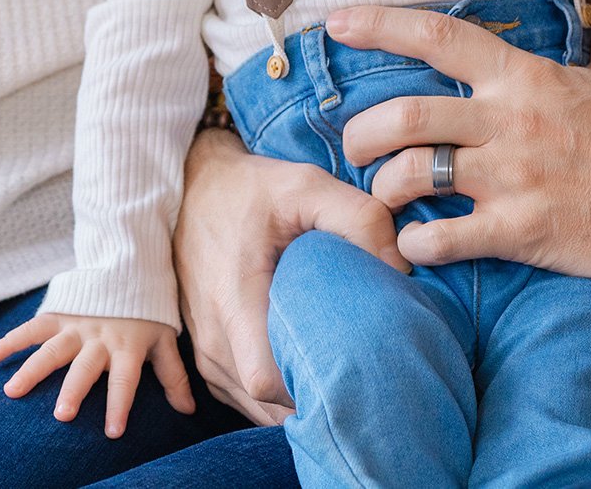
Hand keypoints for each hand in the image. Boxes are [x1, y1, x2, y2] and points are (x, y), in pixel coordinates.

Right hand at [0, 313, 192, 437]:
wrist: (130, 266)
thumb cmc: (149, 313)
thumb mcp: (165, 340)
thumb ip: (173, 375)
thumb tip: (189, 410)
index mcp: (128, 348)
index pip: (125, 380)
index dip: (120, 405)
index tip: (112, 433)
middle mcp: (100, 338)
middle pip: (85, 367)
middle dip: (73, 390)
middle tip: (61, 415)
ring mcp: (76, 326)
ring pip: (52, 349)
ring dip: (32, 369)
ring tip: (12, 391)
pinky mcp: (58, 314)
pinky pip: (32, 327)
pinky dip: (10, 339)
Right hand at [173, 126, 407, 423]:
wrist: (191, 189)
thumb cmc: (251, 190)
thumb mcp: (306, 184)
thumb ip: (358, 218)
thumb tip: (400, 267)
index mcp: (234, 300)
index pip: (268, 380)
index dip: (312, 388)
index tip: (353, 369)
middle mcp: (214, 336)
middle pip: (266, 402)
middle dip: (313, 398)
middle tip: (360, 375)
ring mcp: (205, 352)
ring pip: (254, 406)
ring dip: (293, 398)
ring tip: (336, 372)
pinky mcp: (205, 355)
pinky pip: (241, 397)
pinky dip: (274, 395)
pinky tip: (305, 370)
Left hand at [335, 0, 590, 290]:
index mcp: (524, 78)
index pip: (438, 36)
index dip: (379, 24)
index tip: (336, 23)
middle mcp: (507, 121)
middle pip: (403, 114)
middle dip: (361, 133)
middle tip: (353, 147)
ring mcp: (510, 178)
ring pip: (410, 175)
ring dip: (382, 190)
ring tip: (383, 201)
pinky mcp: (518, 231)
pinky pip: (440, 238)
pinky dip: (415, 245)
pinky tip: (415, 246)